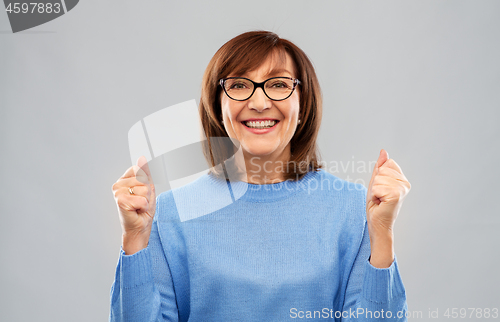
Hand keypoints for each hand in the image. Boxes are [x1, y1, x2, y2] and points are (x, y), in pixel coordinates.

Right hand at [112, 156, 155, 253]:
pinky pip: (142, 200)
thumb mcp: (148, 188)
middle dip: (147, 193)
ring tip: (139, 207)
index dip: (147, 182)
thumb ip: (146, 172)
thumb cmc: (143, 210)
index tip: (142, 193)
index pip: (140, 170)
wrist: (139, 227)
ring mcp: (117, 192)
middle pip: (143, 179)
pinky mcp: (120, 201)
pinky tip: (136, 211)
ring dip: (146, 200)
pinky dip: (143, 207)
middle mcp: (118, 184)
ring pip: (144, 189)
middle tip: (141, 202)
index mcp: (124, 179)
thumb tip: (142, 157)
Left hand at [366, 149, 410, 266]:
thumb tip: (383, 151)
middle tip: (379, 196)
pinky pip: (377, 186)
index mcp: (402, 179)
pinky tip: (380, 203)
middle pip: (382, 169)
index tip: (380, 189)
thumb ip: (380, 167)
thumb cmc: (377, 206)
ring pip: (379, 178)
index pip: (387, 163)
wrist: (377, 224)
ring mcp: (402, 189)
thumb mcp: (376, 182)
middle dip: (375, 183)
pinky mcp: (396, 195)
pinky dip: (374, 195)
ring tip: (379, 200)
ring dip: (374, 190)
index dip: (378, 176)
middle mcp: (405, 183)